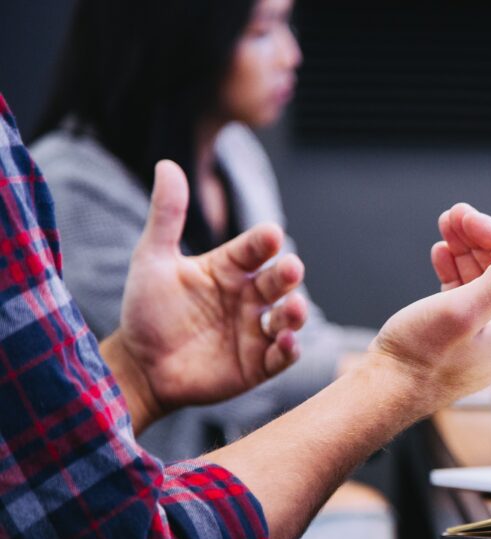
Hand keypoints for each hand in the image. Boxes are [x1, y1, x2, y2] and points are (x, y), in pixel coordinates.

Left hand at [102, 161, 307, 430]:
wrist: (139, 366)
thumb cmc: (147, 310)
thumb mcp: (152, 259)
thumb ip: (166, 215)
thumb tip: (167, 164)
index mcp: (229, 268)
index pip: (254, 249)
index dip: (263, 242)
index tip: (270, 234)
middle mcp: (249, 296)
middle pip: (278, 281)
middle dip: (287, 275)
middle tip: (290, 269)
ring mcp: (256, 330)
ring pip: (288, 317)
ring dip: (296, 313)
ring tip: (293, 308)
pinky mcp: (258, 364)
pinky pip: (282, 356)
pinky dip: (289, 349)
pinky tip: (286, 342)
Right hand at [368, 204, 490, 410]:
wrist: (385, 391)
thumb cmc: (421, 357)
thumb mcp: (464, 310)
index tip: (466, 216)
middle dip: (478, 239)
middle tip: (452, 214)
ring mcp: (487, 335)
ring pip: (483, 279)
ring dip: (465, 250)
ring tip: (445, 226)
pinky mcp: (463, 335)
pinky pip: (466, 294)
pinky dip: (455, 270)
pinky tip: (441, 254)